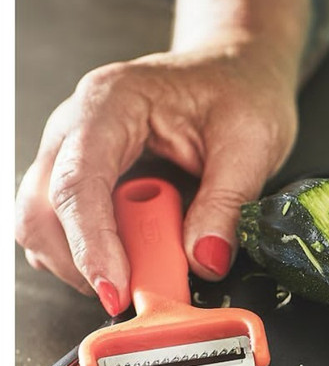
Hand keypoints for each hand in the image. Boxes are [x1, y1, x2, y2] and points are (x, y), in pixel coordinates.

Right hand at [14, 42, 298, 315]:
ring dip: (86, 261)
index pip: (78, 182)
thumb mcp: (251, 143)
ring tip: (147, 266)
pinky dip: (95, 252)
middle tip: (134, 294)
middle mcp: (77, 126)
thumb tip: (205, 261)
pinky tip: (137, 253)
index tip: (115, 291)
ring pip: (43, 223)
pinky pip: (67, 226)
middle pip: (41, 209)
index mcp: (111, 103)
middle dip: (81, 262)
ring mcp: (74, 152)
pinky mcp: (85, 177)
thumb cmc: (241, 91)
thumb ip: (226, 203)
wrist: (236, 71)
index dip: (90, 246)